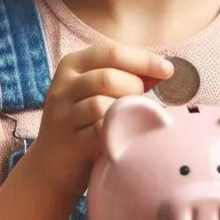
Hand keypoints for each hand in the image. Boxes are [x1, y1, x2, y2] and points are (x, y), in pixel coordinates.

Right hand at [21, 44, 172, 200]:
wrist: (52, 166)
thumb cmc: (84, 124)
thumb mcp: (98, 92)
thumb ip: (126, 77)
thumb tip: (162, 70)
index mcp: (72, 65)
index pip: (111, 53)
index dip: (143, 60)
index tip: (167, 70)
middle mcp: (63, 87)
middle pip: (107, 78)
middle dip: (133, 89)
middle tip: (140, 104)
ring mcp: (63, 116)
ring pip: (101, 105)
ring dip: (125, 112)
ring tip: (130, 120)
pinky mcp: (69, 143)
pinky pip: (100, 132)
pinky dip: (118, 132)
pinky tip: (124, 136)